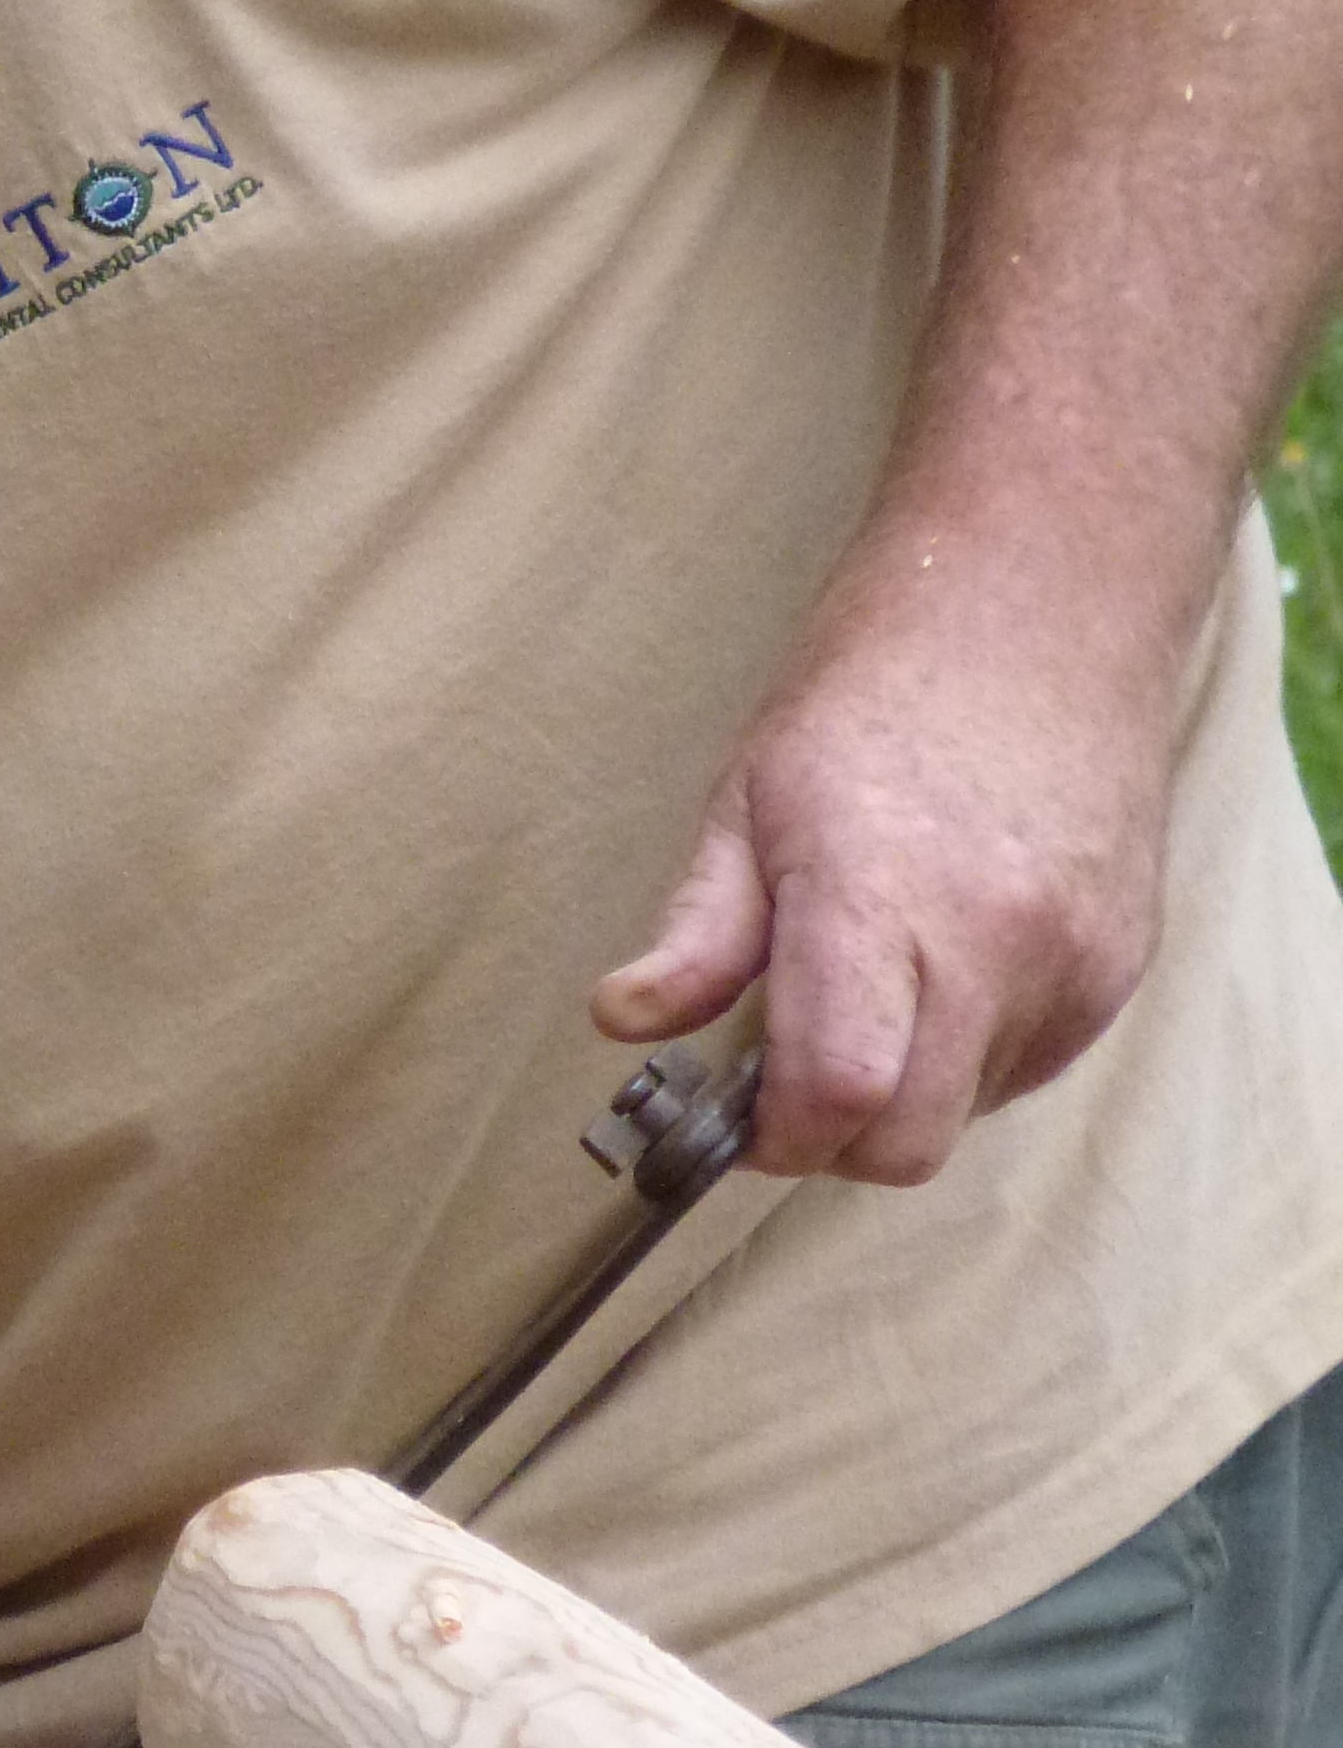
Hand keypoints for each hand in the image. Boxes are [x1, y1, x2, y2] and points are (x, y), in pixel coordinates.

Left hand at [593, 554, 1171, 1184]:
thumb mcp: (749, 798)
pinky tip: (948, 964)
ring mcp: (1073, 960)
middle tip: (794, 1073)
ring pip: (971, 1111)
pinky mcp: (1123, 963)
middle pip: (909, 1142)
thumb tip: (623, 1020)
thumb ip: (698, 932)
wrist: (1040, 605)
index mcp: (878, 898)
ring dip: (910, 1089)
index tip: (742, 1121)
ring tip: (878, 983)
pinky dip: (976, 1052)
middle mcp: (994, 943)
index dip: (778, 1138)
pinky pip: (1033, 1066)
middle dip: (838, 1137)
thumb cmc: (878, 690)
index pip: (838, 1093)